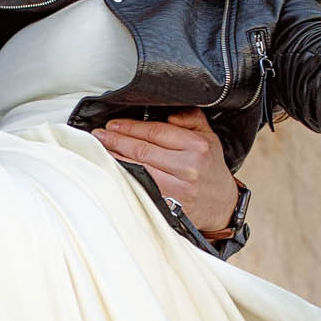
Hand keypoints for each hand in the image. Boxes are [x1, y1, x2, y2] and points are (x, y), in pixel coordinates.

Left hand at [97, 110, 240, 238]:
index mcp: (197, 146)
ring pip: (138, 169)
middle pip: (143, 150)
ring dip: (115, 159)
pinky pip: (140, 187)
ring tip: (101, 149)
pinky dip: (124, 177)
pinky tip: (113, 170)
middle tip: (99, 135)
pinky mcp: (169, 205)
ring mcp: (178, 189)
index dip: (130, 127)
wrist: (222, 205)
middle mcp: (188, 167)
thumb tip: (169, 114)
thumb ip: (191, 118)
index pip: (156, 131)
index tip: (112, 124)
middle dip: (116, 140)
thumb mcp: (209, 137)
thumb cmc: (210, 169)